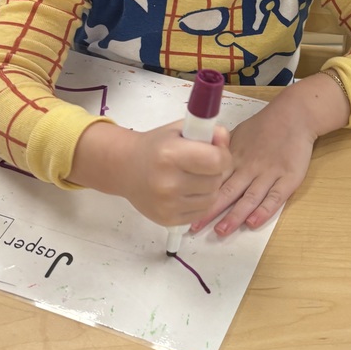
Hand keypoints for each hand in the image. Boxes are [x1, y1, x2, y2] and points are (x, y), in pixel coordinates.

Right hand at [69, 120, 231, 226]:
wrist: (125, 168)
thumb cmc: (156, 147)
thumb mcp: (179, 129)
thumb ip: (207, 131)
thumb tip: (224, 143)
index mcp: (170, 155)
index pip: (217, 160)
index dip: (222, 155)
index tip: (216, 152)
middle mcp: (168, 182)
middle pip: (216, 180)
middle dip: (214, 171)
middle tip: (200, 165)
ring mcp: (167, 204)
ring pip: (212, 198)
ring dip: (209, 188)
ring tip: (192, 178)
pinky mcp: (168, 219)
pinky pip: (202, 212)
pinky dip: (200, 202)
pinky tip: (187, 191)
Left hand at [190, 72, 350, 235]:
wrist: (294, 116)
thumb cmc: (263, 126)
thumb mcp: (237, 134)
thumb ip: (221, 152)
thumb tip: (199, 163)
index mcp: (235, 157)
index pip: (213, 179)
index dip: (199, 195)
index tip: (186, 210)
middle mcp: (250, 167)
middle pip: (228, 191)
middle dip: (211, 210)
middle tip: (196, 227)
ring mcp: (270, 173)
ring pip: (250, 197)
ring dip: (235, 215)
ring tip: (222, 230)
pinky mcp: (289, 178)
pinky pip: (275, 197)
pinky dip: (264, 210)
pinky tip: (254, 222)